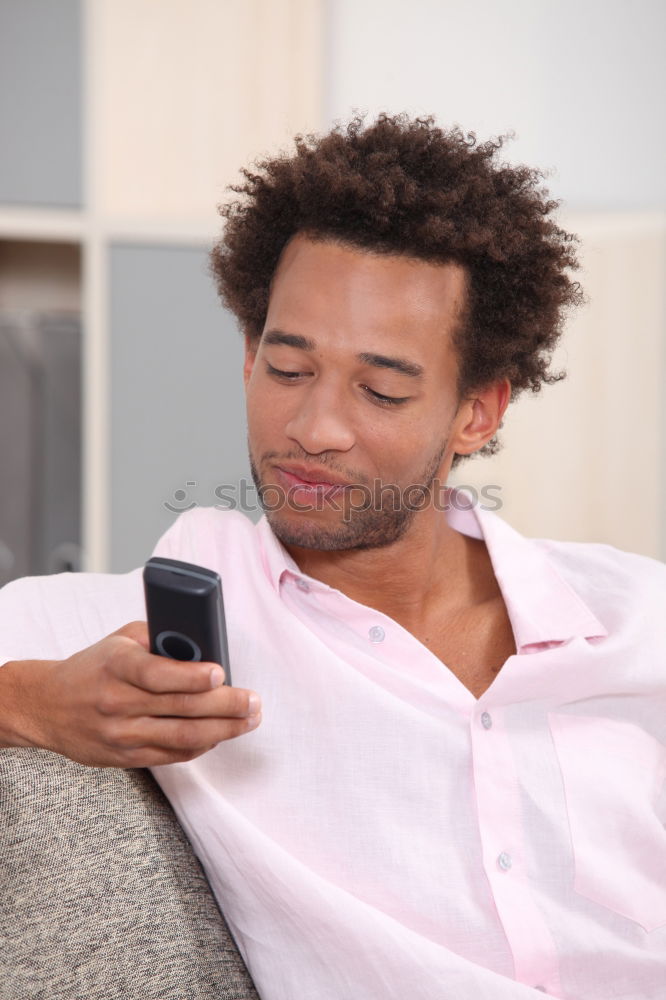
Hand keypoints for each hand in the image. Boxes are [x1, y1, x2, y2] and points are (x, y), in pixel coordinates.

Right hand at [8, 621, 260, 766]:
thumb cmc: (93, 666)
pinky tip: (222, 735)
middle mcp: (117, 702)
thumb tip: (205, 644)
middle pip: (180, 708)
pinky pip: (172, 756)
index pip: (156, 674)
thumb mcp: (121, 639)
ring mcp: (121, 734)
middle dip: (225, 706)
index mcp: (116, 666)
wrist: (46, 706)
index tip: (220, 674)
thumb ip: (160, 639)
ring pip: (182, 737)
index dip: (191, 676)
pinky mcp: (125, 757)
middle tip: (254, 702)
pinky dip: (202, 746)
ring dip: (223, 730)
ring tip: (249, 720)